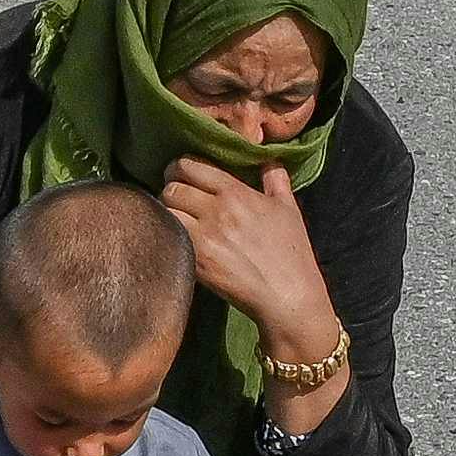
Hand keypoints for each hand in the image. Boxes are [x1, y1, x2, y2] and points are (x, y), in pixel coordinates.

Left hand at [157, 157, 330, 360]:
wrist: (287, 295)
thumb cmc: (290, 252)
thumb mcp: (288, 208)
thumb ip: (275, 179)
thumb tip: (268, 160)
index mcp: (235, 192)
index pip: (190, 165)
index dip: (179, 167)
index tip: (180, 174)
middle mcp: (216, 211)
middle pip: (172, 187)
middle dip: (170, 189)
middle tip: (175, 197)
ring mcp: (203, 237)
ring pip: (164, 211)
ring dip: (166, 212)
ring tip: (174, 217)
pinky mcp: (195, 262)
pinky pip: (169, 236)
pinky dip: (168, 233)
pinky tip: (176, 237)